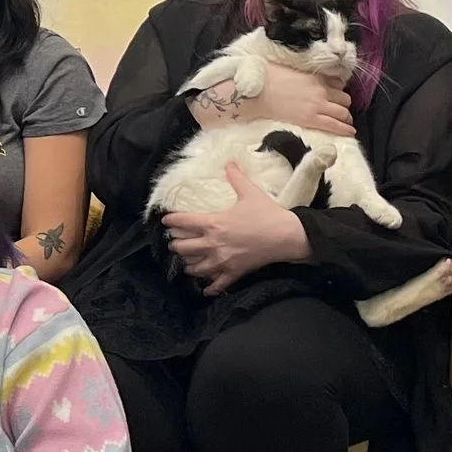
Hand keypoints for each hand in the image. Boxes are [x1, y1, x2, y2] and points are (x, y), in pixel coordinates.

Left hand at [162, 165, 310, 294]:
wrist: (287, 236)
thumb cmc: (267, 214)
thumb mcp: (250, 192)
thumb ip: (236, 177)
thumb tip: (229, 162)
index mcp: (214, 223)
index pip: (183, 222)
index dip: (171, 221)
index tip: (165, 221)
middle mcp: (213, 244)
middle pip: (183, 247)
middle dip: (175, 244)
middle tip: (174, 242)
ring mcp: (222, 261)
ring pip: (195, 268)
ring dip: (188, 264)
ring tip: (186, 262)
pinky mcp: (234, 273)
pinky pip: (216, 285)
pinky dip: (209, 287)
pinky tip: (205, 289)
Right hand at [197, 67, 352, 137]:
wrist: (259, 92)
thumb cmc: (268, 78)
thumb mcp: (290, 69)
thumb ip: (303, 73)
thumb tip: (303, 77)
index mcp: (316, 77)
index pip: (338, 83)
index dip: (338, 90)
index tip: (336, 95)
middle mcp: (321, 91)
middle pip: (344, 99)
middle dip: (343, 104)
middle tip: (340, 110)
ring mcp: (317, 106)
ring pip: (343, 113)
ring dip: (345, 117)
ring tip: (345, 122)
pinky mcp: (311, 119)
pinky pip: (335, 125)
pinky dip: (345, 130)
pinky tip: (350, 132)